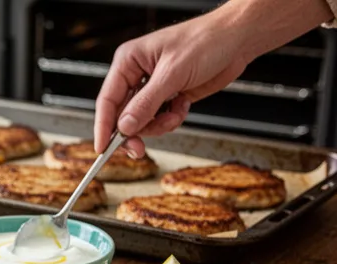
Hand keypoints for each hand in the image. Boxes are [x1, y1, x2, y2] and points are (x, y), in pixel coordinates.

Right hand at [94, 10, 247, 156]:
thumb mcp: (172, 73)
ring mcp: (153, 87)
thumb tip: (125, 126)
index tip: (102, 148)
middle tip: (139, 149)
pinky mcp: (169, 96)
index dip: (103, 126)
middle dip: (135, 131)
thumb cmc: (206, 41)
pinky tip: (183, 106)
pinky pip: (160, 119)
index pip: (107, 100)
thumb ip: (146, 103)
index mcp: (129, 62)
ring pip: (142, 121)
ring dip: (158, 125)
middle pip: (123, 115)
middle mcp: (137, 75)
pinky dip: (171, 119)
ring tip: (174, 115)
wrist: (238, 39)